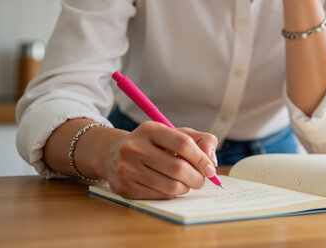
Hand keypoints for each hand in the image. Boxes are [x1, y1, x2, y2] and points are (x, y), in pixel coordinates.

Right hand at [101, 122, 217, 198]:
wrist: (114, 154)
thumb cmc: (154, 144)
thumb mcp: (175, 134)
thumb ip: (201, 141)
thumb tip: (211, 161)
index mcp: (149, 129)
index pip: (183, 144)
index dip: (201, 158)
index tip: (210, 168)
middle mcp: (134, 148)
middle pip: (178, 168)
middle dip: (197, 177)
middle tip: (201, 179)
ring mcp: (127, 169)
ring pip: (170, 186)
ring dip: (186, 187)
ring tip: (187, 182)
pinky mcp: (125, 188)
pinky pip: (160, 196)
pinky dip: (172, 193)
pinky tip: (170, 186)